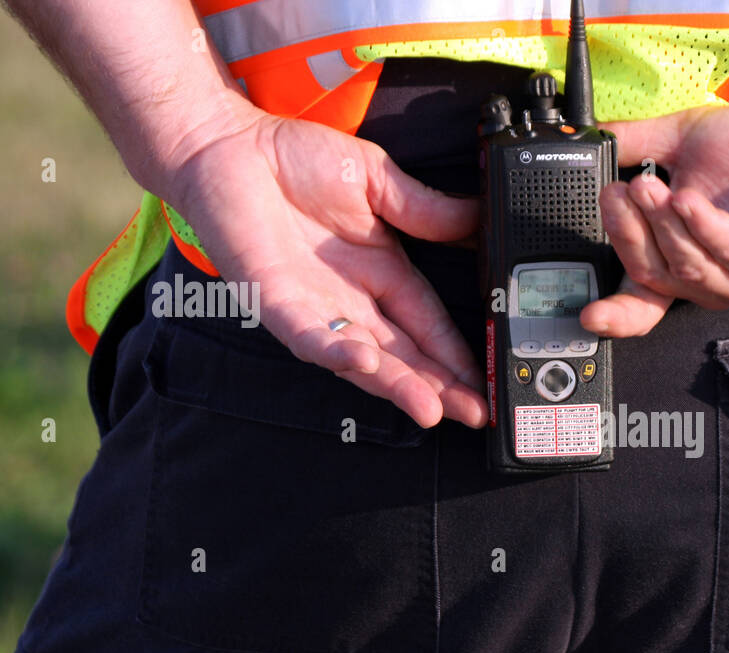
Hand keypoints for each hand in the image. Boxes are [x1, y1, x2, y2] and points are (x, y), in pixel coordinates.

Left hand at [158, 97, 487, 428]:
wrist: (225, 145)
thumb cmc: (291, 158)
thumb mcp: (378, 180)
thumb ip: (426, 209)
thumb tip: (479, 219)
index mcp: (383, 272)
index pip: (430, 326)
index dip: (459, 356)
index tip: (488, 384)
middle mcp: (353, 300)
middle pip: (405, 355)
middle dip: (441, 388)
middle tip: (475, 416)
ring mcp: (314, 307)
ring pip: (364, 358)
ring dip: (397, 385)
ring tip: (431, 408)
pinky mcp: (275, 301)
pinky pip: (309, 336)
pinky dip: (337, 351)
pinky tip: (365, 361)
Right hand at [582, 104, 728, 336]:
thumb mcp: (687, 143)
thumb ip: (640, 145)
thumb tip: (595, 141)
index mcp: (686, 264)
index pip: (644, 304)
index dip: (615, 315)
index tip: (587, 314)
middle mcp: (714, 284)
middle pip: (655, 275)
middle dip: (630, 233)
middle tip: (623, 190)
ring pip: (688, 266)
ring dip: (663, 225)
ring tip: (651, 185)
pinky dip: (705, 228)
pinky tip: (688, 201)